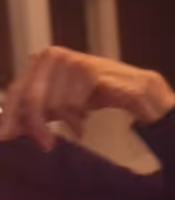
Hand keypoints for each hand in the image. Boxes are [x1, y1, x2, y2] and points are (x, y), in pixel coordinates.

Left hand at [0, 47, 174, 151]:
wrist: (137, 90)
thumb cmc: (95, 95)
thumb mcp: (59, 102)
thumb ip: (34, 111)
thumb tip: (6, 131)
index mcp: (41, 58)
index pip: (17, 91)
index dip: (11, 117)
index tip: (8, 140)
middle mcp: (52, 54)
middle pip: (31, 99)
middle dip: (37, 126)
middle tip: (46, 145)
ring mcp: (71, 59)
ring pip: (52, 104)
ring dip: (65, 120)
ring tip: (77, 124)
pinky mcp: (89, 69)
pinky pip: (72, 103)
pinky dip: (78, 117)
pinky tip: (86, 119)